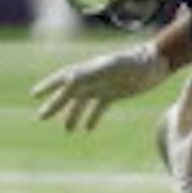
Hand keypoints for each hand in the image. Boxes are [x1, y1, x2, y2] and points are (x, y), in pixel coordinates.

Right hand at [31, 42, 174, 131]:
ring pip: (83, 103)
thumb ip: (90, 73)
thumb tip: (68, 79)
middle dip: (55, 105)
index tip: (35, 94)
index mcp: (89, 70)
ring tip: (67, 130)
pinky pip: (100, 107)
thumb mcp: (112, 67)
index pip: (63, 78)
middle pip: (70, 94)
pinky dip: (93, 117)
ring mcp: (104, 86)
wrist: (157, 63)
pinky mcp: (116, 94)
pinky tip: (88, 129)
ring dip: (73, 116)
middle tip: (41, 117)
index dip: (48, 86)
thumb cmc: (134, 62)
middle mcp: (93, 78)